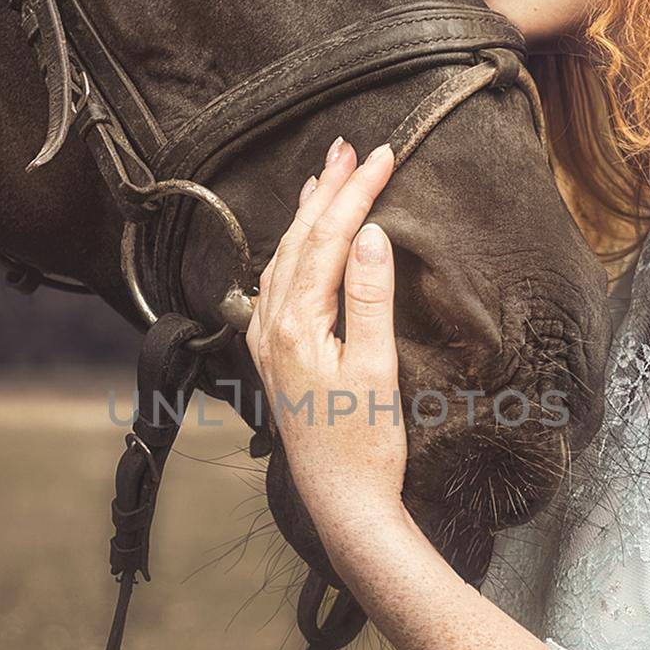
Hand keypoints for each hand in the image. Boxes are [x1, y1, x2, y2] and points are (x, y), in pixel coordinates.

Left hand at [245, 135, 409, 555]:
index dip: (355, 193)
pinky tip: (304, 239)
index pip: (327, 239)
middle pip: (298, 239)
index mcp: (295, 325)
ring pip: (283, 257)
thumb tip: (370, 235)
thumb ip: (370, 300)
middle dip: (327, 189)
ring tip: (328, 174)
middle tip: (351, 146)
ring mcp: (267, 340)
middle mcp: (271, 326)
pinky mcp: (275, 355)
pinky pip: (278, 282)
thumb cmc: (364, 445)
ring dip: (308, 213)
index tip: (382, 154)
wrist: (340, 503)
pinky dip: (295, 247)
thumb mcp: (376, 370)